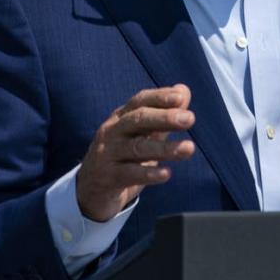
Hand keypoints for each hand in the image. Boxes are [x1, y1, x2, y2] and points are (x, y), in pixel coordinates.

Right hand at [76, 84, 195, 221]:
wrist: (90, 190)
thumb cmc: (122, 157)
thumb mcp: (142, 135)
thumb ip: (163, 116)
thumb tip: (184, 90)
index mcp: (121, 117)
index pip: (140, 101)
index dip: (159, 97)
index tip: (180, 97)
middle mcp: (112, 131)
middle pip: (138, 120)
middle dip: (164, 117)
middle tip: (189, 118)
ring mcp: (107, 154)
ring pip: (137, 147)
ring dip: (165, 148)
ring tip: (189, 148)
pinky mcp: (107, 177)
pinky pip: (129, 173)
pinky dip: (148, 173)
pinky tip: (166, 174)